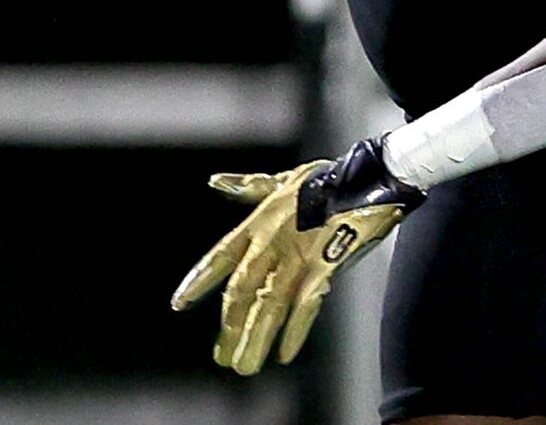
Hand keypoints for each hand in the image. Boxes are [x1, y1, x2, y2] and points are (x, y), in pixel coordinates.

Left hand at [170, 139, 422, 374]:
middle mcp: (272, 241)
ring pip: (269, 305)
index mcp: (259, 222)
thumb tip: (216, 181)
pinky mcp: (325, 267)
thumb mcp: (281, 179)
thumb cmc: (323, 180)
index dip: (199, 280)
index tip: (179, 303)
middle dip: (230, 326)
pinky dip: (294, 331)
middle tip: (222, 357)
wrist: (366, 178)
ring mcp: (298, 256)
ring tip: (244, 366)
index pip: (221, 255)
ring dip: (255, 338)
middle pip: (242, 290)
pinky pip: (305, 306)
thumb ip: (248, 187)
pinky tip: (283, 354)